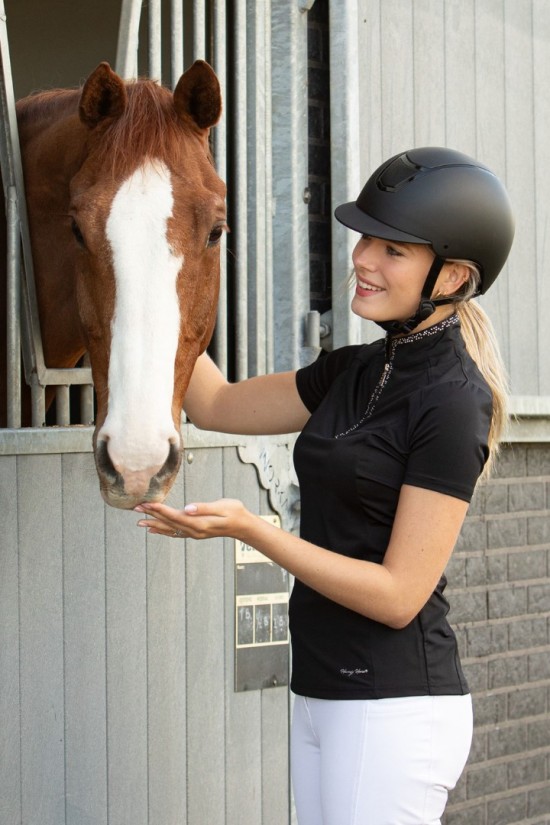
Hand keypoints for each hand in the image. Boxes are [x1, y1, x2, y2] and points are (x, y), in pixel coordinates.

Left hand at [135, 498, 252, 540]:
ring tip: (139, 521)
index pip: (174, 516)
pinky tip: (154, 530)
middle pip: (169, 523)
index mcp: (199, 522)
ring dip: (154, 524)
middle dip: (152, 515)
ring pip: (170, 529)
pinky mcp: (195, 533)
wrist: (243, 525)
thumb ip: (204, 507)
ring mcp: (194, 534)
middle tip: (136, 509)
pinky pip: (175, 533)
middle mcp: (194, 531)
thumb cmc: (235, 512)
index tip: (146, 504)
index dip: (159, 510)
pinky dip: (163, 531)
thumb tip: (188, 508)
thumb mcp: (223, 506)